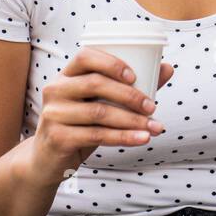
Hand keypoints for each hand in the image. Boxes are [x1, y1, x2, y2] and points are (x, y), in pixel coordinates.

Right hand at [24, 47, 173, 188]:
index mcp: (66, 75)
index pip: (84, 56)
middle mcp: (56, 90)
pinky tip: (142, 139)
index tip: (135, 76)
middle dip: (129, 95)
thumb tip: (167, 68)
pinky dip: (124, 137)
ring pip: (99, 113)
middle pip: (95, 84)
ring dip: (132, 120)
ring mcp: (53, 114)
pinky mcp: (57, 137)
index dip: (111, 62)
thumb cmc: (80, 124)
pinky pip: (96, 135)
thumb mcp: (101, 103)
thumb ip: (131, 87)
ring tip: (155, 127)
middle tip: (153, 106)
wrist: (47, 159)